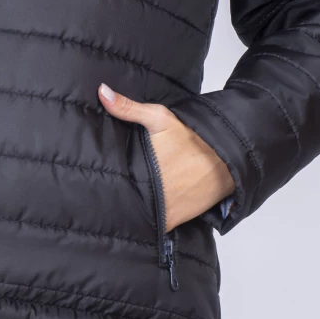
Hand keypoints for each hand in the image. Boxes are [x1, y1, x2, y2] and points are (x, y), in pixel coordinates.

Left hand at [98, 82, 234, 229]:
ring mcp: (165, 212)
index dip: (101, 190)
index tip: (89, 188)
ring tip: (118, 207)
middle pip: (124, 206)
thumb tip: (101, 92)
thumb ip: (128, 108)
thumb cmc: (193, 138)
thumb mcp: (160, 119)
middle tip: (102, 196)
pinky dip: (149, 223)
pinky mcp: (177, 221)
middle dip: (114, 202)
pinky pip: (157, 227)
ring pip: (139, 219)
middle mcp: (153, 197)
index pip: (113, 190)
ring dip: (131, 215)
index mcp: (142, 174)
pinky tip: (141, 215)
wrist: (230, 159)